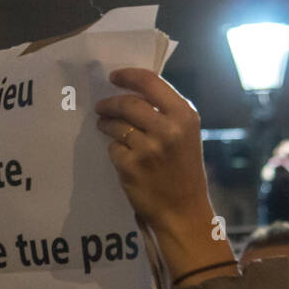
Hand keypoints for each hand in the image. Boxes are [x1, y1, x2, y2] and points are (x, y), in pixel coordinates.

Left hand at [96, 68, 230, 283]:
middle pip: (128, 103)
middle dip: (110, 103)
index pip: (151, 82)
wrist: (183, 211)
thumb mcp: (186, 135)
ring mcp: (148, 148)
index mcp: (184, 116)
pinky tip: (121, 155)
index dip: (128, 76)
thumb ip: (166, 113)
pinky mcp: (130, 166)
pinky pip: (113, 148)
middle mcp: (168, 129)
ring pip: (116, 125)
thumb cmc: (184, 171)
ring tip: (104, 125)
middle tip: (101, 106)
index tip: (114, 77)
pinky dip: (114, 149)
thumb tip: (135, 91)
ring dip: (106, 123)